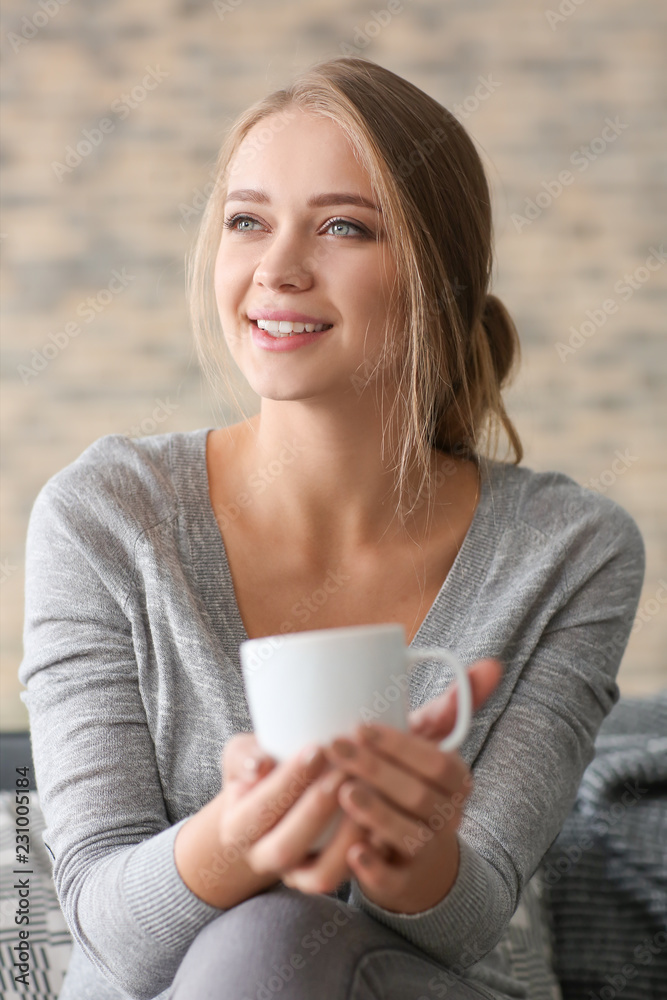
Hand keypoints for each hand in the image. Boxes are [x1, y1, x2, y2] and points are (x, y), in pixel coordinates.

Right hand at [219, 733, 369, 893]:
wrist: (267, 811)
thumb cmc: (258, 772)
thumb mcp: (241, 757)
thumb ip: (244, 756)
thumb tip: (260, 764)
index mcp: (236, 827)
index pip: (261, 808)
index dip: (289, 782)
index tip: (317, 749)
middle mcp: (262, 858)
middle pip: (287, 847)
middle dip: (317, 809)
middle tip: (344, 771)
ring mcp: (295, 875)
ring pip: (321, 874)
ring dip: (346, 837)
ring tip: (367, 795)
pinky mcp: (324, 877)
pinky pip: (347, 878)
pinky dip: (368, 854)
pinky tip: (383, 820)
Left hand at [282, 658, 503, 912]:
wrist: (416, 857)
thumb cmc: (415, 785)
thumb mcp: (431, 744)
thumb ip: (454, 707)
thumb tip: (492, 665)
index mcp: (456, 782)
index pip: (436, 762)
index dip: (400, 745)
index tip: (360, 727)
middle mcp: (448, 818)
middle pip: (418, 796)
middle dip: (376, 770)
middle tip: (335, 748)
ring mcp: (427, 854)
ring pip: (409, 836)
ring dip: (377, 813)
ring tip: (343, 791)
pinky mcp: (404, 884)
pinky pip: (393, 880)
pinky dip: (374, 868)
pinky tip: (353, 852)